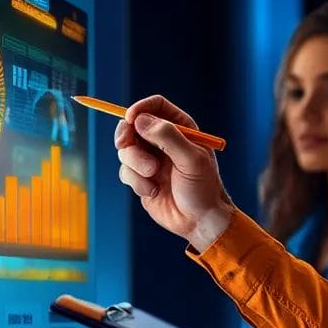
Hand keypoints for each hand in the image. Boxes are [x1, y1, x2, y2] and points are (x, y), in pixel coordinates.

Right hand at [114, 95, 235, 250]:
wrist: (199, 221)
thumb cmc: (203, 188)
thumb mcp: (191, 159)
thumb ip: (168, 137)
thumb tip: (140, 120)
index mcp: (181, 128)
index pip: (156, 106)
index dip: (140, 108)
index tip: (130, 119)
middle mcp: (163, 140)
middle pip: (132, 124)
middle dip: (126, 135)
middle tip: (123, 145)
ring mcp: (150, 158)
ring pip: (126, 150)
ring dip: (135, 163)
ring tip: (153, 176)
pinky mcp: (141, 177)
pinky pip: (125, 171)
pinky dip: (136, 182)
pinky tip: (153, 191)